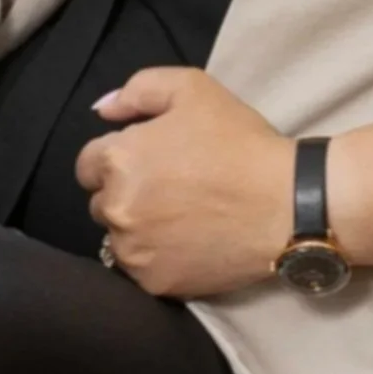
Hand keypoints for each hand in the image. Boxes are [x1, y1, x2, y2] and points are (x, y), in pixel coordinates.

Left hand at [75, 66, 293, 298]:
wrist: (285, 202)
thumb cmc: (238, 140)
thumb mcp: (192, 89)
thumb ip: (138, 90)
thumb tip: (101, 110)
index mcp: (118, 160)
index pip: (87, 165)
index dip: (117, 158)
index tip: (150, 160)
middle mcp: (116, 209)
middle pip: (101, 202)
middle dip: (126, 192)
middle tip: (169, 185)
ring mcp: (135, 252)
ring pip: (119, 238)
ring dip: (138, 227)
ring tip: (179, 215)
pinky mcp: (156, 284)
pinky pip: (140, 268)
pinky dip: (156, 256)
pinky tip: (187, 241)